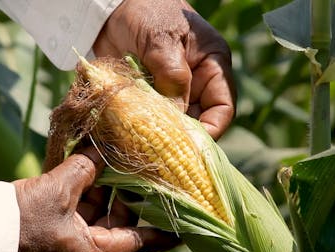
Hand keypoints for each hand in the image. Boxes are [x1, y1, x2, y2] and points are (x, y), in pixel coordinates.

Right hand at [12, 147, 179, 251]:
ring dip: (106, 188)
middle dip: (131, 195)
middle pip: (121, 223)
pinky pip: (79, 212)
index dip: (166, 229)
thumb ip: (84, 169)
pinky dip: (86, 191)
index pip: (143, 241)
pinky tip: (91, 167)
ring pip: (99, 214)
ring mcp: (70, 245)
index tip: (187, 219)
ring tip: (119, 160)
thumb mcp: (57, 193)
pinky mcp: (54, 233)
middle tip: (147, 169)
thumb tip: (101, 149)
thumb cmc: (21, 224)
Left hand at [93, 0, 235, 139]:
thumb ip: (172, 77)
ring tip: (144, 146)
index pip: (222, 107)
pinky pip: (150, 119)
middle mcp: (195, 83)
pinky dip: (142, 128)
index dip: (211, 130)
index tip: (191, 146)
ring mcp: (170, 91)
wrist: (112, 7)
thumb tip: (176, 118)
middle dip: (181, 138)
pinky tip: (130, 135)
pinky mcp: (148, 96)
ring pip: (172, 124)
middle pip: (197, 121)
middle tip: (162, 154)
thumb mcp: (162, 41)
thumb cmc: (146, 11)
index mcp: (212, 66)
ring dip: (159, 135)